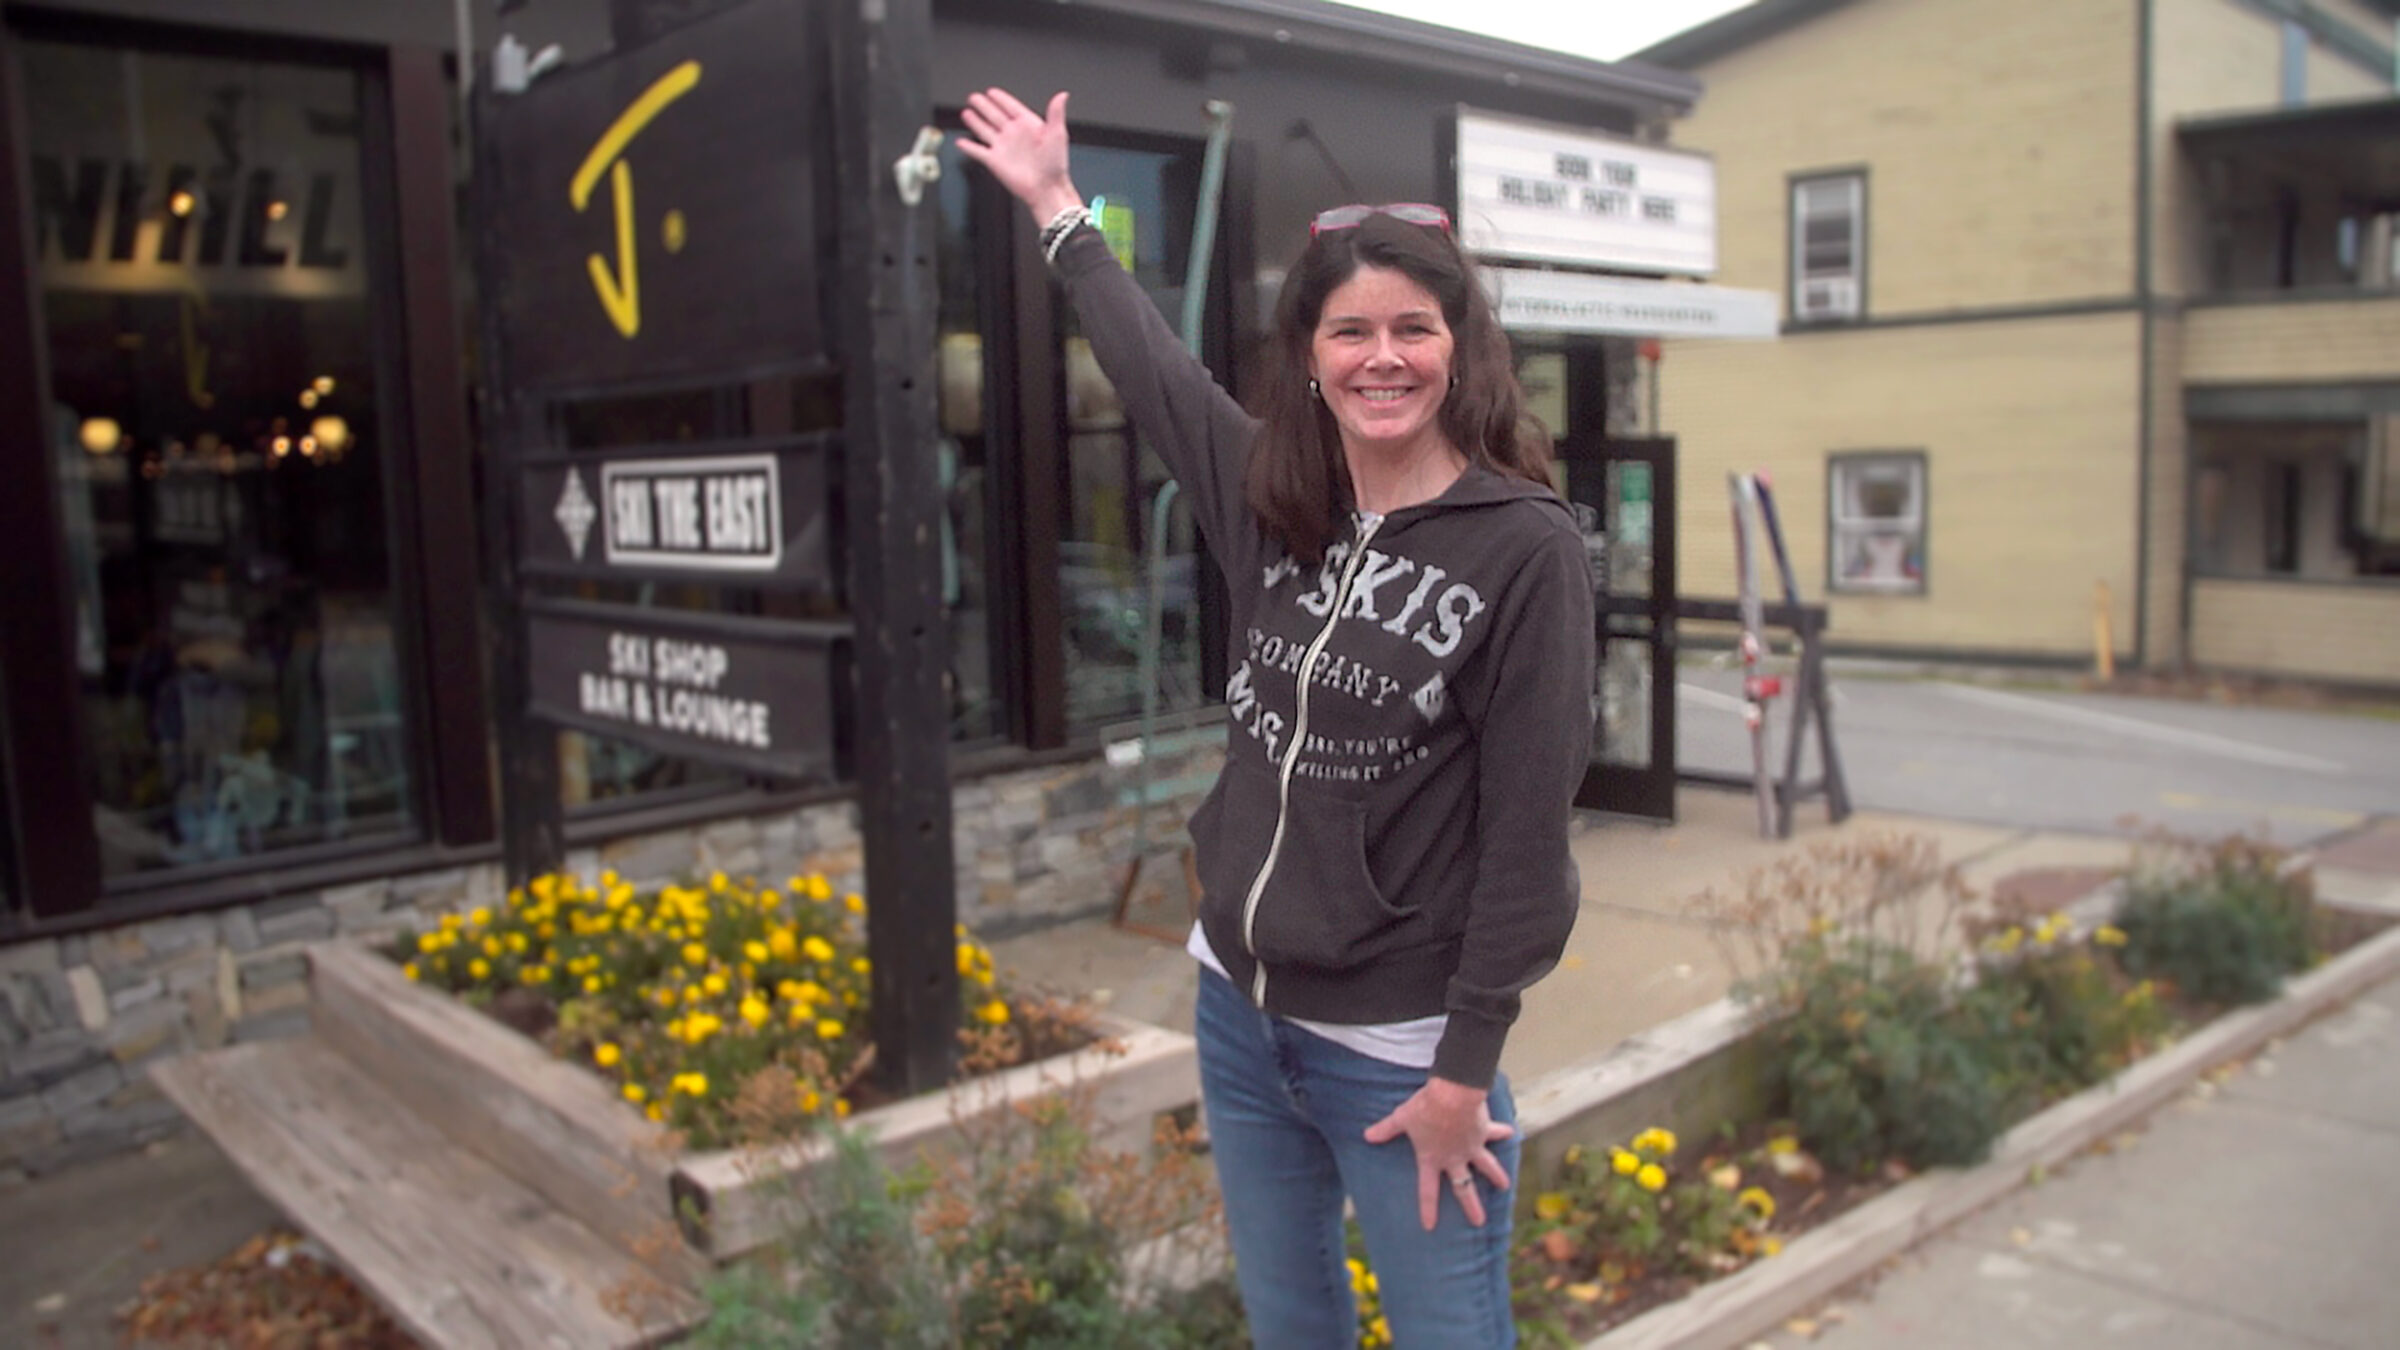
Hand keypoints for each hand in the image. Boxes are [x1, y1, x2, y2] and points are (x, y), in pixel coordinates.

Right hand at [954, 87, 1082, 223]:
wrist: (1047, 188)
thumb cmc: (1055, 164)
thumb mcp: (1058, 133)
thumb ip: (1056, 113)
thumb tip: (1062, 95)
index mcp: (1028, 125)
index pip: (1011, 107)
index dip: (1001, 99)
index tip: (992, 92)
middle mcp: (1014, 135)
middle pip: (994, 115)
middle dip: (984, 106)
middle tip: (974, 97)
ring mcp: (1003, 148)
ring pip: (984, 130)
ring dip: (975, 121)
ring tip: (967, 113)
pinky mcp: (994, 162)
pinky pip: (978, 152)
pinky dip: (969, 147)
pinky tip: (961, 142)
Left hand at [1363, 1076, 1514, 1230]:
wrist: (1453, 1095)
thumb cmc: (1424, 1108)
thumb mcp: (1402, 1118)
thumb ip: (1386, 1129)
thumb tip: (1367, 1135)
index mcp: (1432, 1159)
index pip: (1427, 1190)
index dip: (1427, 1209)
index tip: (1429, 1226)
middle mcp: (1454, 1158)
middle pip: (1463, 1188)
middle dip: (1471, 1207)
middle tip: (1479, 1222)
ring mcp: (1471, 1147)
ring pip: (1487, 1167)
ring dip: (1496, 1176)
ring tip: (1505, 1185)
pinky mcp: (1483, 1132)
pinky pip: (1495, 1133)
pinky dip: (1502, 1132)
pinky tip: (1511, 1133)